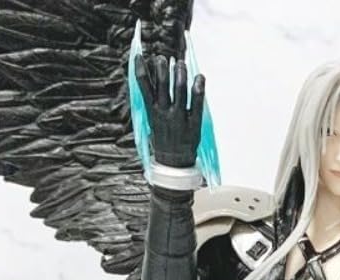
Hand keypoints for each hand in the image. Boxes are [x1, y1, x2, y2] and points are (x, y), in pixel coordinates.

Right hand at [134, 53, 204, 168]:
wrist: (174, 163)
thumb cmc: (164, 140)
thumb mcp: (153, 121)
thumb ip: (154, 103)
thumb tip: (154, 82)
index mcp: (152, 112)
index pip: (144, 87)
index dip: (141, 70)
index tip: (140, 56)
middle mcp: (165, 113)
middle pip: (162, 85)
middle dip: (162, 68)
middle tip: (163, 58)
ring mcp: (179, 118)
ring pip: (180, 89)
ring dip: (180, 72)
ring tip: (180, 63)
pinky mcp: (193, 124)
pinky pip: (197, 103)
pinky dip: (198, 88)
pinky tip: (199, 77)